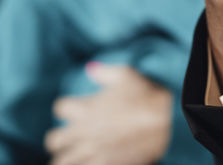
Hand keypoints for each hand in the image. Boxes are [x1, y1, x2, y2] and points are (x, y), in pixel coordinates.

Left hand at [44, 63, 171, 164]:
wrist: (169, 121)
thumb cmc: (148, 95)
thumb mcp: (127, 75)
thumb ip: (104, 72)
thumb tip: (89, 68)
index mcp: (86, 107)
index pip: (60, 108)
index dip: (68, 108)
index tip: (77, 111)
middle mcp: (83, 131)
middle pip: (53, 140)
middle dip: (59, 139)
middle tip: (72, 139)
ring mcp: (92, 152)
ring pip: (60, 162)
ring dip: (65, 157)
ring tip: (75, 156)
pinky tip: (89, 162)